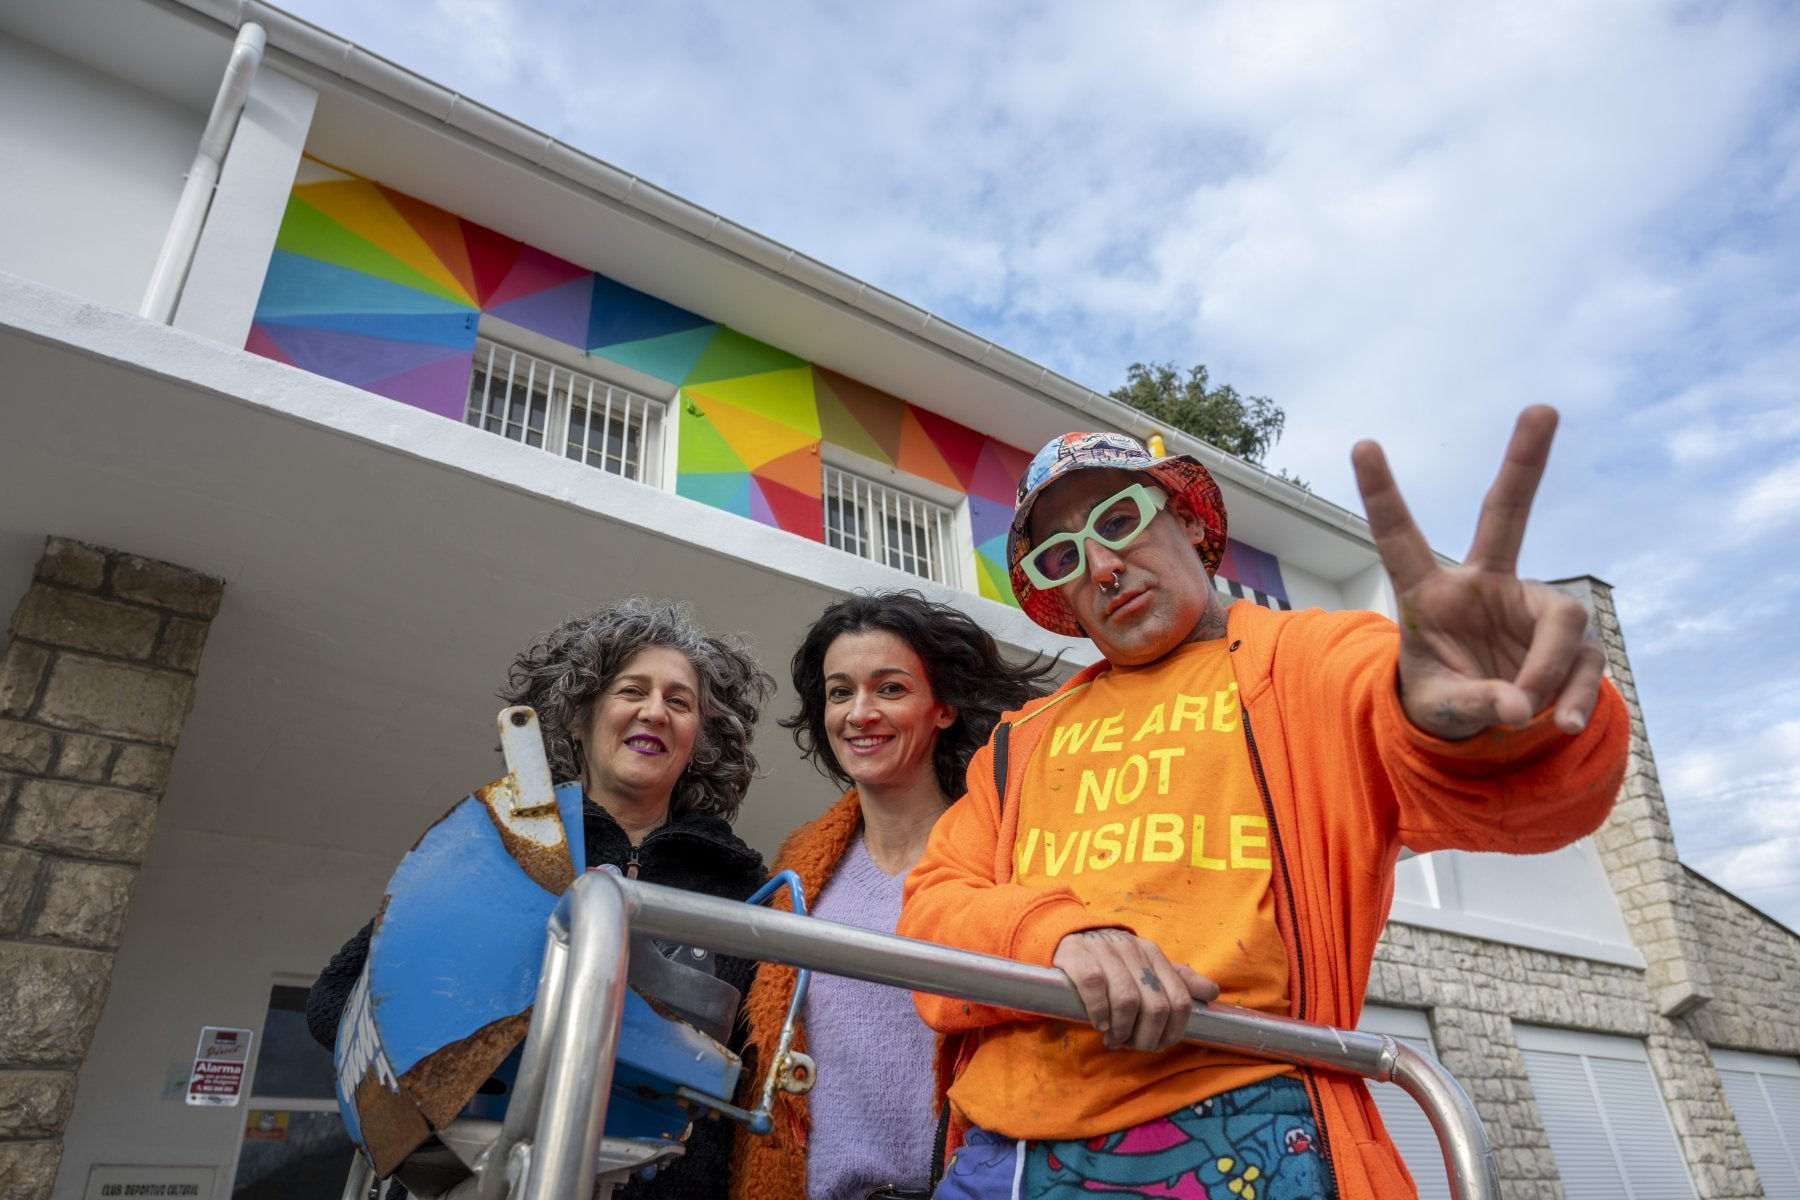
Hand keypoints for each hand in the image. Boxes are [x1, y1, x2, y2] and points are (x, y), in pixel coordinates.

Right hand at [1052, 928, 1219, 1051]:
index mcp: (1154, 955)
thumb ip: (1179, 980)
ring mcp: (1106, 952)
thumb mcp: (1148, 965)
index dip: (1174, 1030)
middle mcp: (1134, 950)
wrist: (1069, 934)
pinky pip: (1095, 987)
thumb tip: (1212, 992)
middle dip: (1147, 1035)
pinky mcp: (1079, 956)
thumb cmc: (1113, 959)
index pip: (1179, 999)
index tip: (1159, 1043)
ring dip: (1123, 1029)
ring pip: (1127, 999)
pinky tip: (1099, 1024)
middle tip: (1134, 1045)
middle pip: (1156, 1005)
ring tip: (1115, 1039)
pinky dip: (1100, 1013)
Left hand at [1352, 405, 1606, 739]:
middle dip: (1525, 461)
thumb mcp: (1440, 711)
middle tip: (1543, 407)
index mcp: (1431, 594)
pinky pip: (1584, 664)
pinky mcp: (1573, 638)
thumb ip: (1472, 705)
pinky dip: (1576, 698)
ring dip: (1548, 673)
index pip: (1400, 539)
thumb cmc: (1444, 702)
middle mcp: (1486, 584)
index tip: (1362, 443)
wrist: (1485, 725)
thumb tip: (1518, 707)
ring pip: (1562, 624)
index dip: (1382, 494)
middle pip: (1507, 513)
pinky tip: (1563, 723)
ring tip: (1526, 713)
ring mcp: (1533, 606)